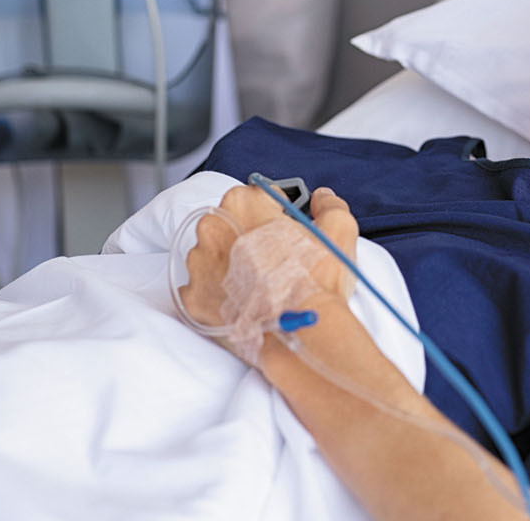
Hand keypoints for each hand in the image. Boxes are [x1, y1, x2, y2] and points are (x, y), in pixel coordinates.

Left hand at [178, 183, 359, 352]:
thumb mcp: (339, 230)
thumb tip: (322, 198)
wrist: (300, 333)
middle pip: (232, 222)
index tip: (286, 231)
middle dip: (250, 236)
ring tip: (260, 284)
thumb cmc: (315, 281)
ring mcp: (197, 264)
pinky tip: (244, 301)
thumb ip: (330, 205)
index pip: (259, 195)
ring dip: (231, 264)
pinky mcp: (191, 297)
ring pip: (213, 255)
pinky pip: (202, 288)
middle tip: (275, 260)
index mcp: (243, 203)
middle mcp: (212, 227)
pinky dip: (219, 293)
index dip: (278, 213)